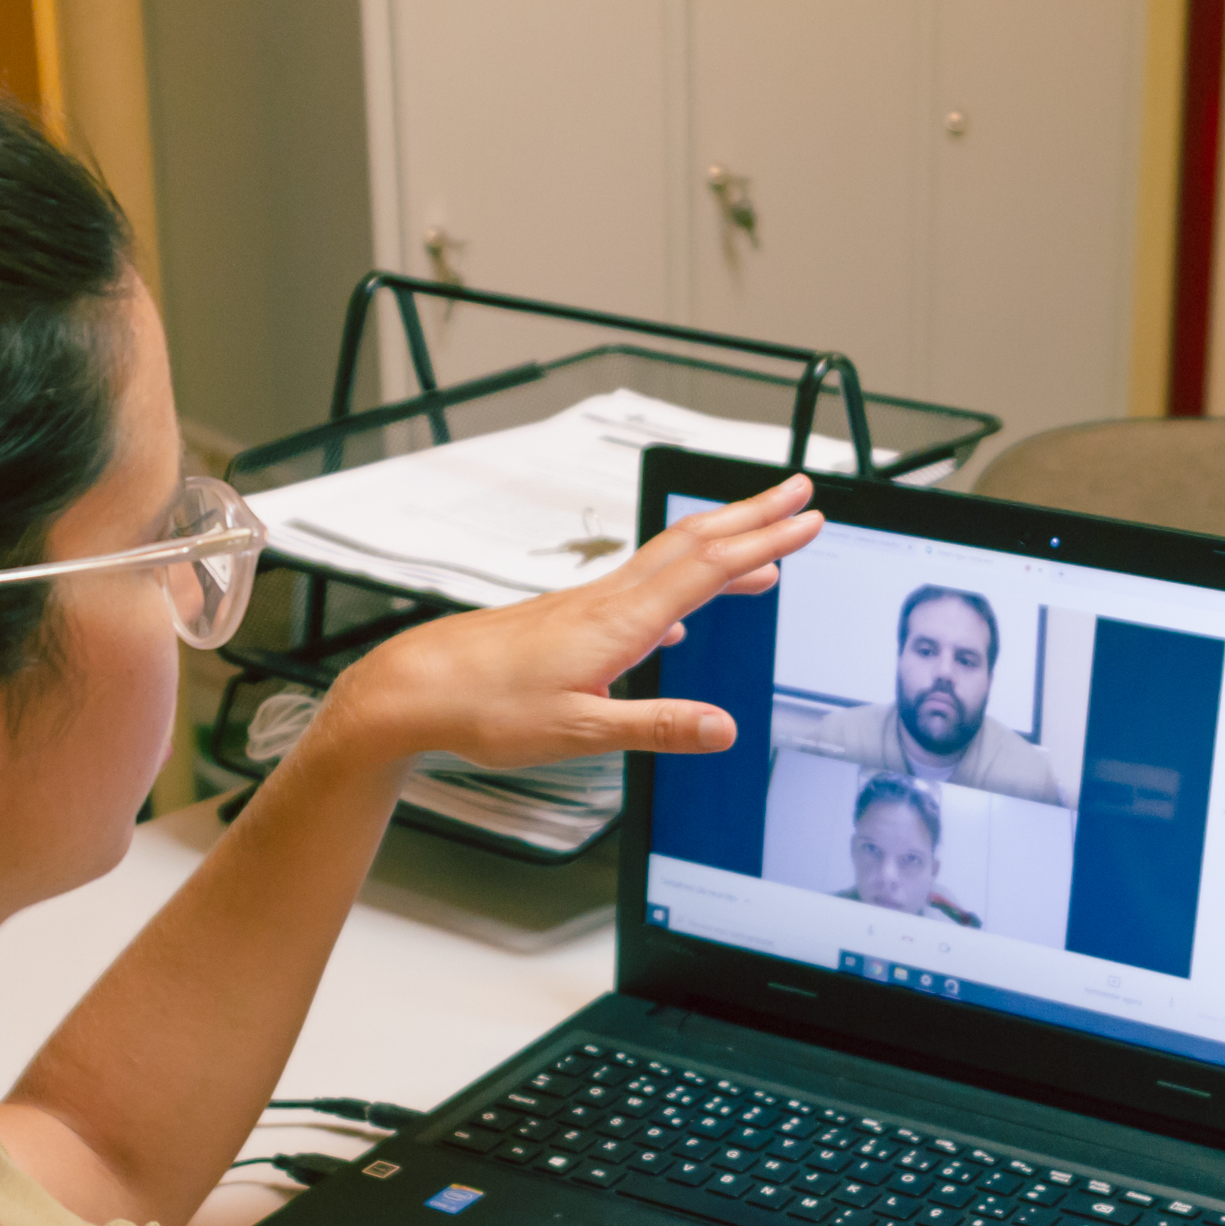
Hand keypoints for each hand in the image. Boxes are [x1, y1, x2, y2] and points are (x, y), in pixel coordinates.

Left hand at [316, 475, 822, 769]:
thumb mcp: (581, 733)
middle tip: (800, 492)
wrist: (415, 690)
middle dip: (753, 517)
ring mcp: (586, 605)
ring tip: (762, 543)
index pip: (708, 569)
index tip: (809, 520)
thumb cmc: (485, 709)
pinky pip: (642, 587)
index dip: (764, 543)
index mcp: (619, 623)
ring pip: (668, 561)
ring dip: (722, 544)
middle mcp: (607, 602)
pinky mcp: (568, 619)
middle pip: (694, 544)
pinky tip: (686, 611)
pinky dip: (681, 584)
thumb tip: (723, 729)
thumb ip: (657, 727)